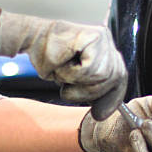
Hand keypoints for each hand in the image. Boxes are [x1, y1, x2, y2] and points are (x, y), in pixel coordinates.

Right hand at [0, 10, 126, 119]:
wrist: (33, 38)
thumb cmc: (50, 58)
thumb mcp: (73, 81)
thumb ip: (90, 91)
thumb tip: (102, 114)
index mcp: (106, 53)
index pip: (119, 78)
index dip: (111, 100)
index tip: (99, 115)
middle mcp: (107, 43)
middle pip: (113, 79)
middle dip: (89, 92)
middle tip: (67, 88)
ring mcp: (103, 38)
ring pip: (101, 76)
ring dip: (76, 81)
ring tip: (63, 71)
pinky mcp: (95, 36)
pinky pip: (89, 70)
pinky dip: (71, 73)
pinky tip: (63, 63)